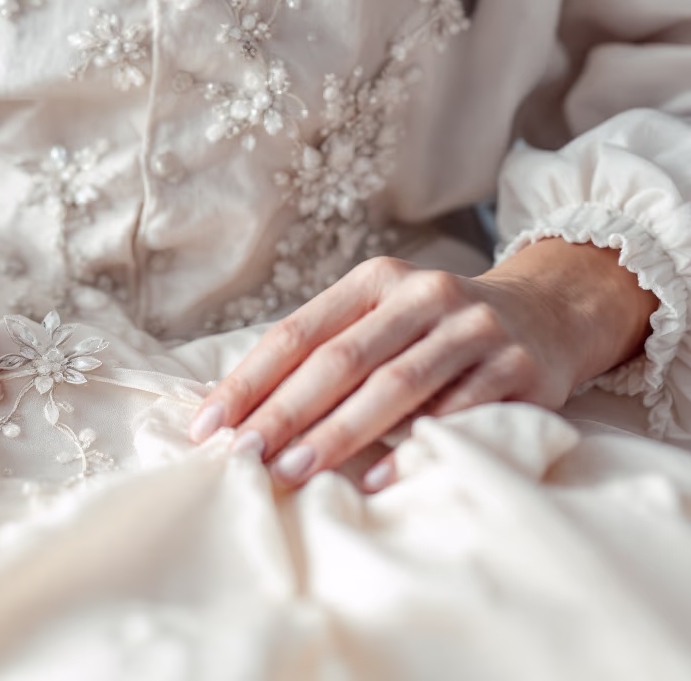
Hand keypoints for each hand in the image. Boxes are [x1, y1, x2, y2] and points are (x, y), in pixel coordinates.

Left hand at [189, 239, 657, 490]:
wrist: (548, 313)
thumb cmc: (436, 329)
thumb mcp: (381, 318)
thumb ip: (325, 352)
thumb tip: (240, 414)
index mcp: (374, 280)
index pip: (297, 332)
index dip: (250, 380)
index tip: (209, 424)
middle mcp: (422, 295)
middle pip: (340, 359)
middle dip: (283, 412)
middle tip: (243, 456)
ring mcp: (473, 329)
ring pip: (395, 385)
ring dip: (338, 433)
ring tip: (292, 470)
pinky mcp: (518, 367)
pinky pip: (459, 412)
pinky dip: (414, 446)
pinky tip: (378, 478)